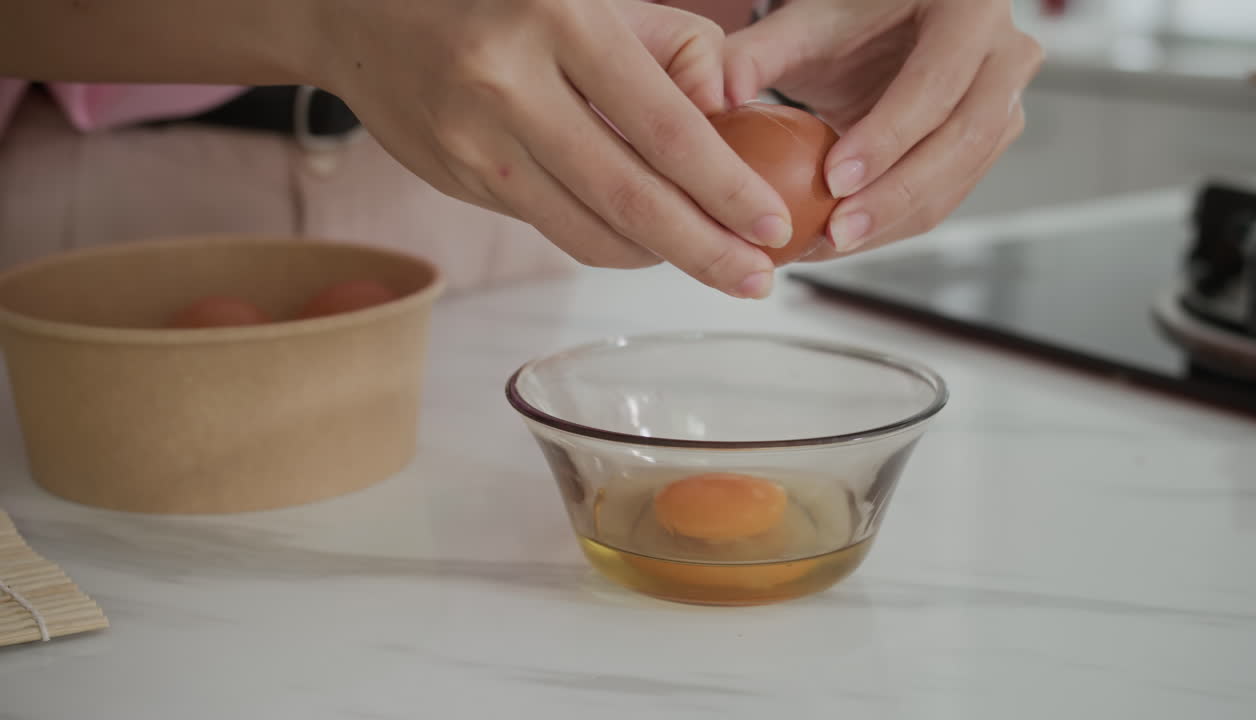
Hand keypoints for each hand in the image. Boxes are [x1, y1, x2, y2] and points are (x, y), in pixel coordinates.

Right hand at [315, 0, 794, 298]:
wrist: (361, 13)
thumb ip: (673, 45)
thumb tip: (730, 113)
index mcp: (558, 20)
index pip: (664, 125)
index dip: (725, 187)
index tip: (771, 226)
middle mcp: (510, 86)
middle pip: (629, 198)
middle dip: (705, 250)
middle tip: (757, 281)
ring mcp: (474, 143)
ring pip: (587, 230)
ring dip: (658, 256)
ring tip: (710, 260)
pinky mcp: (457, 181)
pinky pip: (551, 228)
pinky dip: (607, 241)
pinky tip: (643, 237)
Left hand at [724, 0, 1042, 259]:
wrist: (890, 23)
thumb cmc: (852, 16)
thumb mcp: (802, 24)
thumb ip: (754, 55)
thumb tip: (714, 97)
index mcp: (969, 9)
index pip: (936, 84)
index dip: (888, 137)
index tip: (835, 179)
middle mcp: (1004, 56)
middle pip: (961, 141)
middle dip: (894, 195)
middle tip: (836, 231)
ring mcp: (1005, 103)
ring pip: (957, 180)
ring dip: (892, 222)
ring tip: (828, 244)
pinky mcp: (987, 146)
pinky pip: (945, 198)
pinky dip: (893, 224)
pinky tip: (841, 238)